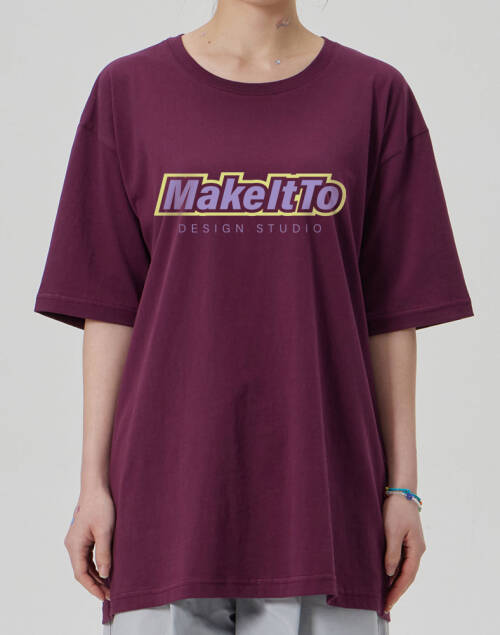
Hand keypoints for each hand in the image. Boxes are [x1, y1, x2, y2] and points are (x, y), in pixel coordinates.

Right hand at [64, 486, 114, 600]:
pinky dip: (95, 566)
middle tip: (110, 594)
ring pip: (84, 565)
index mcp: (74, 545)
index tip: (103, 596)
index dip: (92, 587)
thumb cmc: (100, 507)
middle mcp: (72, 545)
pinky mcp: (82, 537)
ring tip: (109, 586)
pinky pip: (87, 557)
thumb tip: (105, 575)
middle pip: (82, 571)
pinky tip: (106, 570)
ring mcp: (76, 542)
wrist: (96, 489)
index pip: (80, 573)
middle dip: (95, 583)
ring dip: (96, 575)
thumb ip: (104, 553)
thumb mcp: (105, 531)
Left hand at [383, 493, 425, 611]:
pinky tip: (386, 576)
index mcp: (417, 549)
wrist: (401, 491)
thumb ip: (392, 553)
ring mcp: (413, 545)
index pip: (407, 577)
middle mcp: (417, 550)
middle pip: (408, 576)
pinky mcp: (406, 540)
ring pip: (404, 569)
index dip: (397, 592)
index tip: (387, 604)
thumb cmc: (397, 509)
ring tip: (384, 595)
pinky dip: (394, 570)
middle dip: (396, 591)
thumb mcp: (392, 531)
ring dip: (395, 582)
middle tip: (385, 605)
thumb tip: (389, 574)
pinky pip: (401, 560)